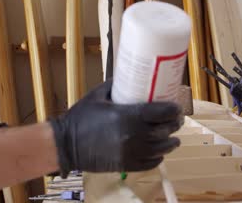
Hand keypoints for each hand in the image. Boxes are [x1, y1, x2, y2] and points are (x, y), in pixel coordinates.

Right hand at [50, 80, 182, 176]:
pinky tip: (160, 151)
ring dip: (171, 142)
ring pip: (162, 149)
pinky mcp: (127, 165)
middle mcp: (134, 135)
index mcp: (128, 116)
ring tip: (173, 137)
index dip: (173, 109)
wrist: (65, 144)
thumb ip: (118, 85)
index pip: (162, 113)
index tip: (176, 106)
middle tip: (176, 119)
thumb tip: (133, 77)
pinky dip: (159, 157)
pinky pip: (151, 163)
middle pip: (165, 130)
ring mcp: (131, 153)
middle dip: (174, 124)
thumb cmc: (81, 116)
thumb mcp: (99, 95)